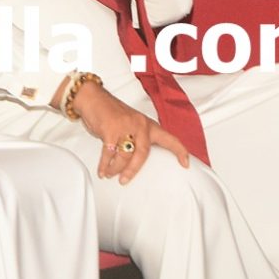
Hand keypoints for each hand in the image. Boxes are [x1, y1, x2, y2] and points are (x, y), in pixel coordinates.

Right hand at [69, 79, 190, 183]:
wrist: (93, 97)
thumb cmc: (111, 113)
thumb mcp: (130, 123)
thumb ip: (137, 138)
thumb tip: (136, 161)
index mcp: (148, 124)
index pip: (169, 138)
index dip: (179, 151)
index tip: (186, 164)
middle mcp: (140, 124)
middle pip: (143, 153)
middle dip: (133, 170)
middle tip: (125, 180)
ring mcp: (125, 126)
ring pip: (124, 155)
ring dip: (115, 168)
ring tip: (110, 174)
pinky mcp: (111, 129)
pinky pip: (109, 153)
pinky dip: (104, 165)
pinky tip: (102, 171)